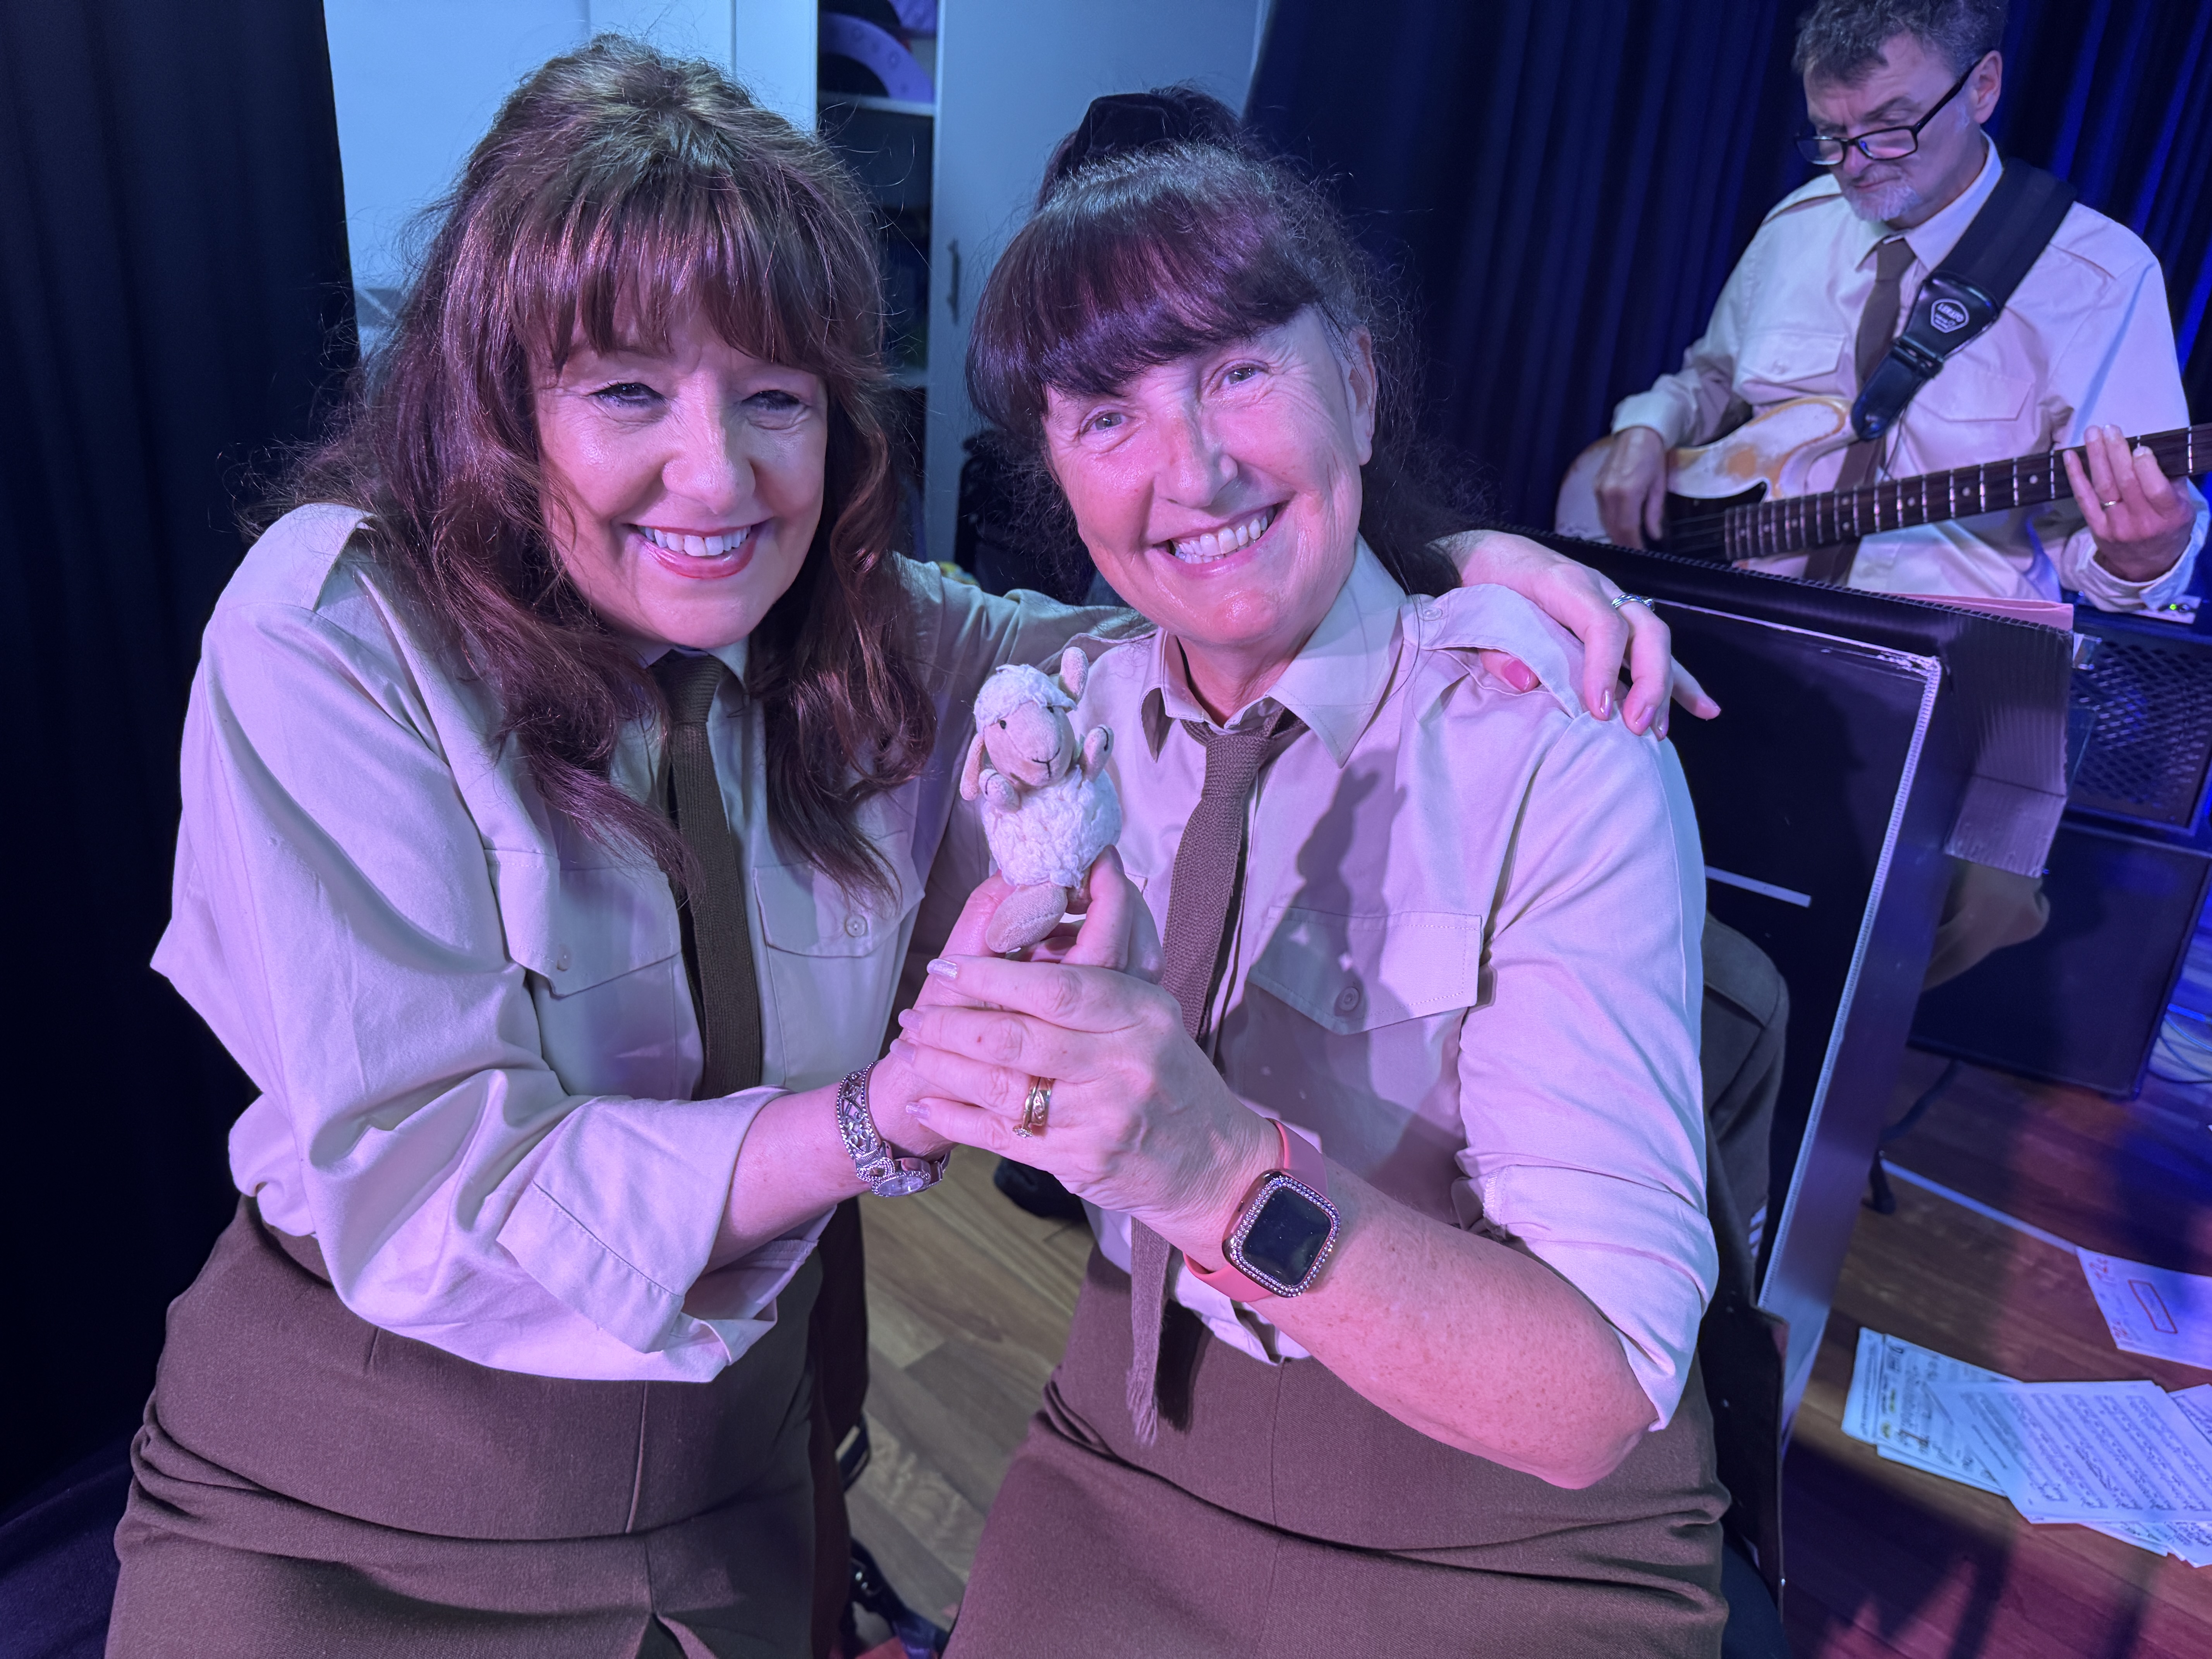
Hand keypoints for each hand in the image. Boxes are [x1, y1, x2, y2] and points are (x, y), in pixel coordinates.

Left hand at [866, 849, 1160, 1154]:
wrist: (1212, 1163)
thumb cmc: (1170, 1077)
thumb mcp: (1152, 1016)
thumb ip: (1099, 977)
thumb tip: (1031, 913)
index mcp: (1141, 1015)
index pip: (1058, 987)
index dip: (992, 975)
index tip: (945, 967)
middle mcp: (1121, 1065)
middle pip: (1016, 1037)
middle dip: (949, 1023)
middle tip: (913, 1013)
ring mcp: (1099, 1118)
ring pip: (999, 1087)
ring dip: (941, 1067)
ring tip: (909, 1050)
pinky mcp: (1079, 1162)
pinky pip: (999, 1138)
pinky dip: (953, 1119)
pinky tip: (924, 1104)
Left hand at [1443, 528, 1720, 735]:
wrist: (1482, 554)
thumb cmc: (1479, 584)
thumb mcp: (1475, 610)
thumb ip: (1496, 646)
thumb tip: (1526, 681)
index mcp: (1562, 582)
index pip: (1601, 623)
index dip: (1605, 668)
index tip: (1598, 711)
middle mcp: (1597, 588)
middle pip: (1643, 630)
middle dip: (1648, 681)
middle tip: (1634, 726)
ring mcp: (1611, 600)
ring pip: (1654, 641)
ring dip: (1665, 687)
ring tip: (1659, 733)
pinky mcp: (1614, 617)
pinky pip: (1651, 649)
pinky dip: (1678, 679)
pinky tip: (1703, 709)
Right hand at [1593, 426, 1667, 548]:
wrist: (1637, 433)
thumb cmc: (1653, 457)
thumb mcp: (1659, 486)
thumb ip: (1655, 513)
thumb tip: (1655, 536)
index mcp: (1627, 493)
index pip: (1627, 529)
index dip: (1634, 546)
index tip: (1641, 555)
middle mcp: (1608, 494)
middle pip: (1613, 529)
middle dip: (1624, 544)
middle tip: (1635, 553)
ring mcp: (1599, 491)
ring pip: (1605, 523)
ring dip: (1616, 535)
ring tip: (1628, 543)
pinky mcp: (1595, 488)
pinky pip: (1601, 513)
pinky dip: (1610, 523)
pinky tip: (1619, 527)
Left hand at [2064, 423, 2192, 583]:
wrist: (2148, 565)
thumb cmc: (2168, 527)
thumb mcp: (2182, 507)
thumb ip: (2172, 481)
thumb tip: (2153, 451)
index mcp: (2169, 515)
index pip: (2155, 488)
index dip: (2145, 466)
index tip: (2139, 447)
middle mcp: (2142, 522)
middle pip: (2126, 483)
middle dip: (2116, 452)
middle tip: (2110, 429)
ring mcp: (2117, 527)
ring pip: (2104, 487)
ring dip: (2096, 457)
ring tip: (2092, 434)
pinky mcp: (2098, 529)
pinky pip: (2084, 499)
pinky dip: (2076, 476)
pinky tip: (2070, 457)